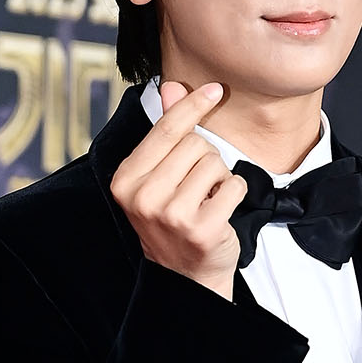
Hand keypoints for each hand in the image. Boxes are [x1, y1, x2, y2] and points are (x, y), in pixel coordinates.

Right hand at [109, 79, 248, 300]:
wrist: (186, 275)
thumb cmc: (174, 221)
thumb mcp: (161, 176)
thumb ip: (167, 132)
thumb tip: (171, 86)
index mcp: (127, 179)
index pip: (166, 129)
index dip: (192, 105)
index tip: (214, 89)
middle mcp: (143, 197)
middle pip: (195, 144)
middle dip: (205, 159)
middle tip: (197, 186)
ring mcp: (172, 215)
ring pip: (216, 163)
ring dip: (220, 179)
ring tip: (206, 200)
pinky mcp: (201, 229)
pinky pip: (235, 186)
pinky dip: (234, 195)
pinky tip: (219, 212)